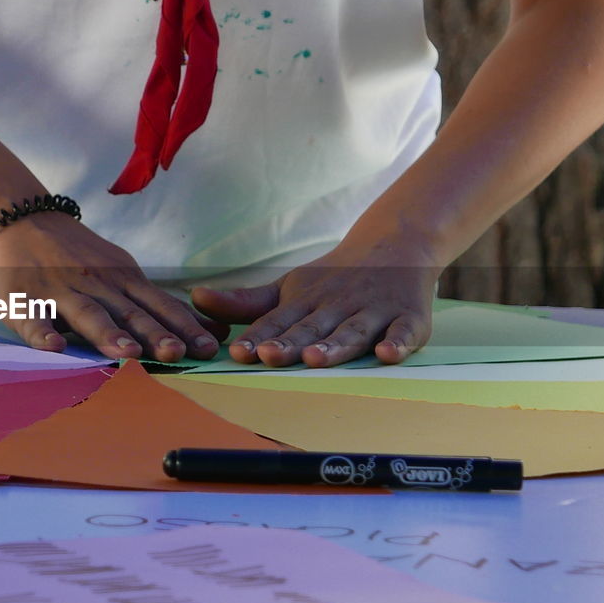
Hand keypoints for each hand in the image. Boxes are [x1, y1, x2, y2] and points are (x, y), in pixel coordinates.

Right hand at [0, 212, 225, 361]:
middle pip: (129, 312)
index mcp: (123, 280)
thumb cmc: (80, 257)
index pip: (160, 305)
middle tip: (175, 353)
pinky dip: (42, 333)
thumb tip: (214, 332)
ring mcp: (60, 291)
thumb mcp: (124, 272)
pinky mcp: (24, 299)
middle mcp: (97, 284)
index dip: (184, 327)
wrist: (21, 220)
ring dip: (108, 333)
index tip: (209, 348)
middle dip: (153, 333)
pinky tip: (54, 348)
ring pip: (88, 314)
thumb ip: (160, 304)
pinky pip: (33, 319)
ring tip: (126, 353)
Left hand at [190, 237, 441, 366]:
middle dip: (290, 342)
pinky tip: (387, 355)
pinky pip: (405, 332)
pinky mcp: (408, 318)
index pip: (277, 322)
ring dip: (334, 345)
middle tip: (269, 355)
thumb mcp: (287, 288)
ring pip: (352, 331)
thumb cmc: (332, 279)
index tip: (238, 352)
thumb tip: (195, 298)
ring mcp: (373, 312)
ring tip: (315, 357)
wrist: (395, 245)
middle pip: (311, 328)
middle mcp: (336, 306)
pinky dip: (398, 343)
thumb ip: (244, 303)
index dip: (258, 336)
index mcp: (304, 301)